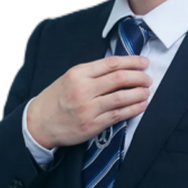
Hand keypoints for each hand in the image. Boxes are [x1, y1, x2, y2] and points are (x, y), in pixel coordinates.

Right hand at [26, 55, 151, 149]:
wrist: (38, 123)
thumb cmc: (57, 98)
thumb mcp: (70, 77)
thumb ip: (93, 72)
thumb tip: (122, 68)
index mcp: (78, 73)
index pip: (112, 63)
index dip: (132, 62)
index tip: (144, 62)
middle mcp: (83, 89)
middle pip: (119, 79)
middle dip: (139, 77)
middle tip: (148, 78)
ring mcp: (88, 108)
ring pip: (121, 97)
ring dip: (139, 93)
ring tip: (147, 91)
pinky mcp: (92, 125)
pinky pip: (118, 115)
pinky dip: (133, 109)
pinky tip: (141, 105)